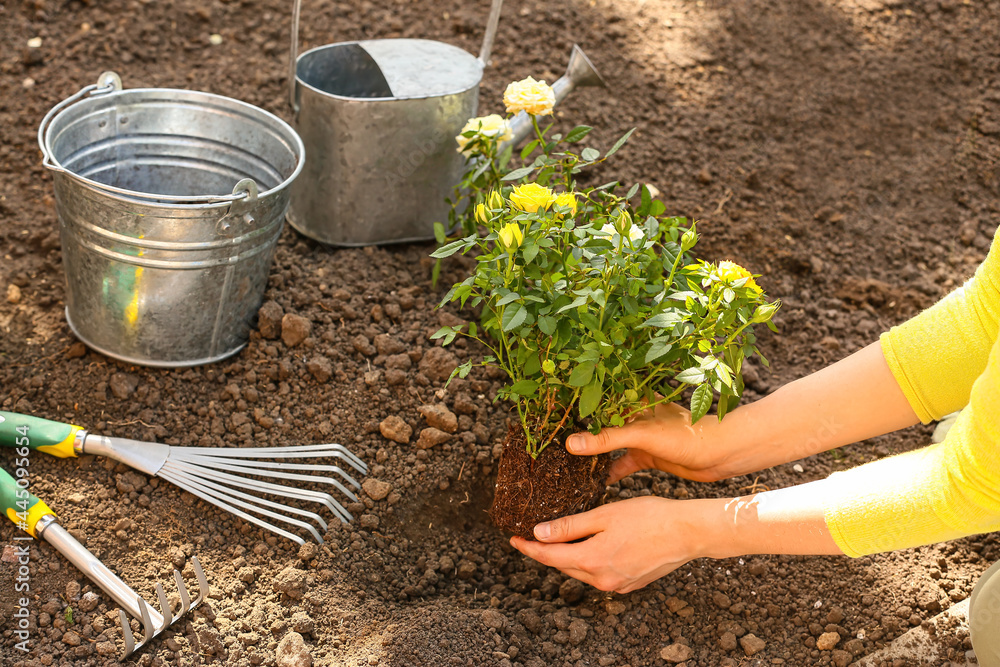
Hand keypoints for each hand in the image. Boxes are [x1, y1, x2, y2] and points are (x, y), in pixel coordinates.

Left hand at [509, 496, 709, 592]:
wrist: (688, 532)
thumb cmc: (649, 517)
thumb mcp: (604, 515)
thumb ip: (570, 526)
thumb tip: (539, 534)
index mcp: (593, 561)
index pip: (549, 557)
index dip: (528, 548)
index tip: (512, 538)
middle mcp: (602, 580)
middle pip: (564, 566)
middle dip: (546, 552)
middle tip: (532, 536)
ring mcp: (617, 585)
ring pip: (582, 571)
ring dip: (568, 557)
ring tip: (558, 539)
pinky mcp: (630, 584)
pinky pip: (600, 574)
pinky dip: (589, 561)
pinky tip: (591, 546)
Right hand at [566, 402, 730, 482]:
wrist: (720, 455)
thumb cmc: (686, 435)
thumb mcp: (642, 434)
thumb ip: (608, 439)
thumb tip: (572, 444)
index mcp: (633, 400)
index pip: (599, 397)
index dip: (576, 402)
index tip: (551, 411)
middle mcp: (634, 415)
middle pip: (600, 422)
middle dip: (580, 431)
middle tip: (552, 441)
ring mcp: (640, 436)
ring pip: (610, 444)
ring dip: (593, 454)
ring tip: (566, 463)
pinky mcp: (646, 455)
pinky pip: (621, 463)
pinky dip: (609, 472)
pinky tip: (593, 482)